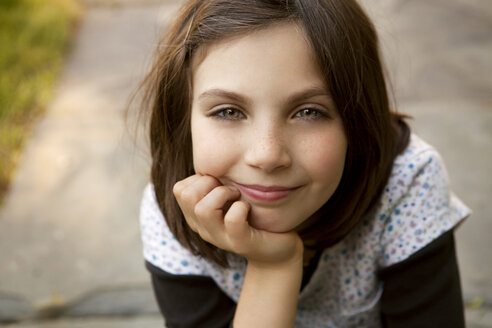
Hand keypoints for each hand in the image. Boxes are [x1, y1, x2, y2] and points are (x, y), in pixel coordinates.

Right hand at [173, 174, 302, 264]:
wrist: (277, 251)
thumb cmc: (253, 217)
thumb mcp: (230, 197)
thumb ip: (217, 183)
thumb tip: (211, 154)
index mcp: (196, 216)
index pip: (179, 189)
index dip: (199, 178)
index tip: (219, 182)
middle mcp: (203, 228)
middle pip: (186, 196)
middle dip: (209, 182)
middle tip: (228, 188)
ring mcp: (220, 237)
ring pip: (203, 209)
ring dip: (223, 193)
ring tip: (237, 196)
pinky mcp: (240, 243)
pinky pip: (232, 219)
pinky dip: (241, 207)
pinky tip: (248, 209)